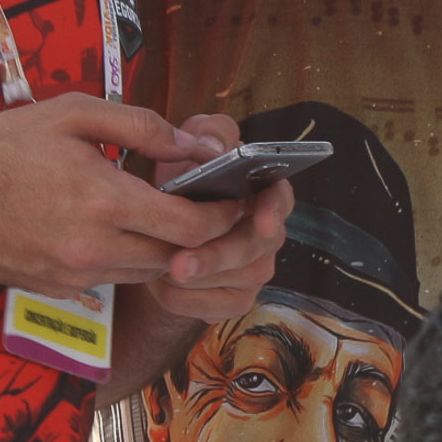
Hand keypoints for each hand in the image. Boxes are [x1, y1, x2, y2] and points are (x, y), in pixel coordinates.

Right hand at [0, 96, 246, 297]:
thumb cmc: (1, 147)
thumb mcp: (71, 113)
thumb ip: (140, 125)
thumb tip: (194, 142)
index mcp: (102, 200)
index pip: (189, 226)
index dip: (220, 217)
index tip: (230, 200)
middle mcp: (93, 248)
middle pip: (175, 257)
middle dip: (197, 237)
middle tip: (205, 208)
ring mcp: (74, 277)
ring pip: (145, 273)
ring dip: (162, 250)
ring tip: (163, 217)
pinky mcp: (57, 292)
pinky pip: (111, 282)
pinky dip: (125, 261)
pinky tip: (116, 232)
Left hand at [135, 113, 291, 324]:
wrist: (161, 229)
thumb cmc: (185, 183)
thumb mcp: (193, 146)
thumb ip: (209, 133)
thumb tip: (218, 148)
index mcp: (263, 193)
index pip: (281, 199)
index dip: (273, 211)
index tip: (261, 222)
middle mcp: (266, 234)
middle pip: (252, 248)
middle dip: (215, 256)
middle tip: (179, 263)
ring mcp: (254, 270)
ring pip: (232, 280)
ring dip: (194, 278)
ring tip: (160, 269)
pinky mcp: (234, 300)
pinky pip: (214, 307)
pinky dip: (185, 299)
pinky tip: (163, 285)